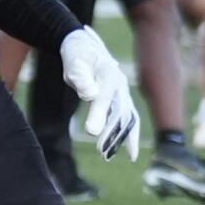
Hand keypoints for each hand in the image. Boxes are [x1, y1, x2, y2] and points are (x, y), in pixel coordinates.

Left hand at [59, 27, 140, 160]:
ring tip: (116, 156)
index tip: (91, 132)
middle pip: (121, 111)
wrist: (86, 48)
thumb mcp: (74, 63)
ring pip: (128, 118)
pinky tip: (128, 152)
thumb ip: (81, 78)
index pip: (105, 97)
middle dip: (113, 132)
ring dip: (123, 138)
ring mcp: (123, 93)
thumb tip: (90, 95)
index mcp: (108, 73)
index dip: (99, 114)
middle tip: (102, 152)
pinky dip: (128, 135)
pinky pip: (129, 120)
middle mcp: (120, 84)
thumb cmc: (77, 56)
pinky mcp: (121, 100)